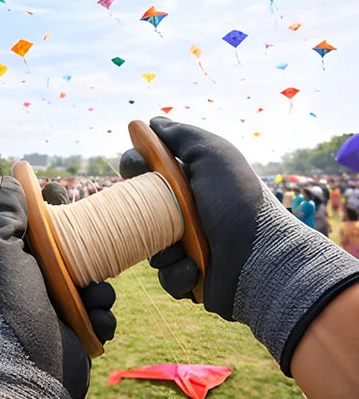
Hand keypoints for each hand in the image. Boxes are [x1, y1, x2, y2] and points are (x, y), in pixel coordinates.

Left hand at [0, 176, 114, 398]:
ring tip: (91, 301)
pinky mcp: (78, 333)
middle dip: (90, 255)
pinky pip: (103, 314)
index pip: (37, 225)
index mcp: (11, 260)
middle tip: (91, 258)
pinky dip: (103, 318)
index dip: (54, 215)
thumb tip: (13, 176)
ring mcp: (57, 309)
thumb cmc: (7, 308)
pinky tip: (93, 324)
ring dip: (100, 290)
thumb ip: (7, 213)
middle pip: (75, 252)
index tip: (68, 207)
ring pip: (96, 282)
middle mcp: (34, 282)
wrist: (22, 377)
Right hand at [121, 117, 358, 374]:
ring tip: (187, 246)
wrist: (261, 256)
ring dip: (163, 246)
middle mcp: (186, 212)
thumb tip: (153, 122)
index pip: (147, 169)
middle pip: (139, 207)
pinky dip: (178, 272)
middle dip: (141, 209)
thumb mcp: (213, 154)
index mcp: (189, 182)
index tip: (136, 166)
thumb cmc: (237, 201)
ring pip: (148, 244)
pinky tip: (197, 268)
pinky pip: (165, 275)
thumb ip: (181, 135)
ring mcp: (187, 245)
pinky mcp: (188, 276)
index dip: (136, 165)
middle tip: (158, 211)